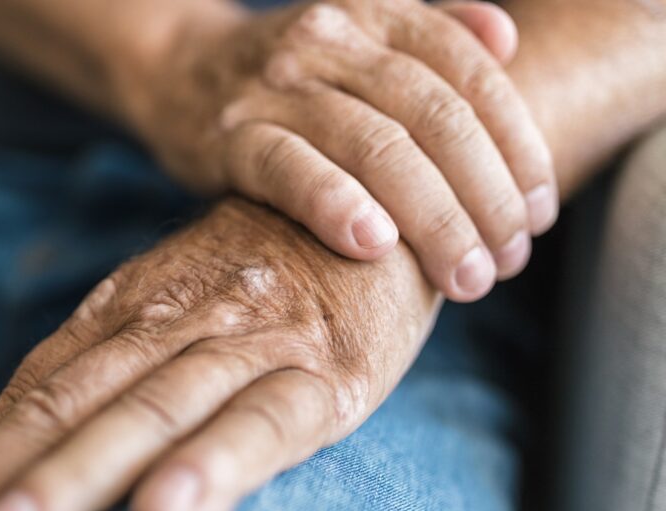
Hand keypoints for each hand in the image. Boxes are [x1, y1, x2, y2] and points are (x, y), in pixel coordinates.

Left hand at [0, 198, 439, 510]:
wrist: (367, 211)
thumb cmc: (257, 283)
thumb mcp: (171, 315)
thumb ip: (104, 377)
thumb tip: (17, 469)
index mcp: (122, 315)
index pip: (27, 401)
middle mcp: (168, 326)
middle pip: (66, 410)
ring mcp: (245, 345)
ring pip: (145, 414)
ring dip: (72, 480)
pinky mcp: (325, 374)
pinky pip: (265, 421)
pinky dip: (215, 463)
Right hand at [120, 0, 558, 301]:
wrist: (178, 72)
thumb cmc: (289, 76)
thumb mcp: (361, 41)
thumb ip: (434, 36)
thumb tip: (507, 40)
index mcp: (376, 16)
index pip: (470, 74)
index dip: (518, 145)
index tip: (540, 213)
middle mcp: (330, 40)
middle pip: (433, 117)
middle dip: (485, 196)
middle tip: (509, 262)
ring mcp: (276, 86)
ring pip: (374, 146)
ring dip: (433, 218)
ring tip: (466, 276)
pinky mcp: (230, 137)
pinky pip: (289, 168)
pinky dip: (334, 202)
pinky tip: (373, 243)